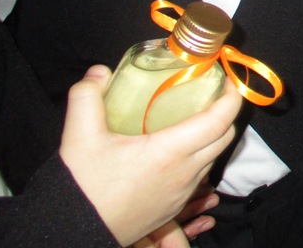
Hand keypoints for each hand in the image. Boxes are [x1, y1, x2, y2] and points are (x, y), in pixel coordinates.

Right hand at [60, 65, 241, 246]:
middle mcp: (184, 173)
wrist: (72, 232)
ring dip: (212, 137)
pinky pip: (198, 179)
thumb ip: (87, 96)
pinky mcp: (172, 208)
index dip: (231, 97)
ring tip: (193, 119)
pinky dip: (199, 159)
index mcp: (170, 152)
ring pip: (212, 159)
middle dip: (225, 114)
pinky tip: (177, 150)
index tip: (228, 81)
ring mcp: (181, 194)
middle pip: (224, 138)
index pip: (219, 120)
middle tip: (210, 95)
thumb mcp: (79, 135)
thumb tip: (99, 72)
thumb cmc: (81, 187)